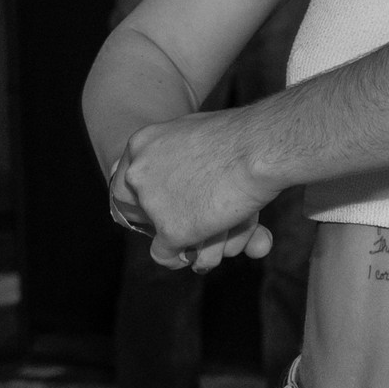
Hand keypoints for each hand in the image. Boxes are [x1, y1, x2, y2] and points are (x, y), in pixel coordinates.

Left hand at [114, 110, 275, 270]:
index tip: (166, 199)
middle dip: (154, 215)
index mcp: (142, 145)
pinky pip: (164, 255)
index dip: (146, 193)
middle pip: (133, 205)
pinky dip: (178, 257)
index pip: (127, 178)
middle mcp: (138, 174)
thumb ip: (177, 149)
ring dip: (178, 233)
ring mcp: (153, 203)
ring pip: (156, 231)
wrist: (261, 148)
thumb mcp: (196, 130)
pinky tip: (194, 254)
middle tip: (180, 216)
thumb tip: (178, 165)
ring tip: (201, 234)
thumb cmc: (242, 135)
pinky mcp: (172, 230)